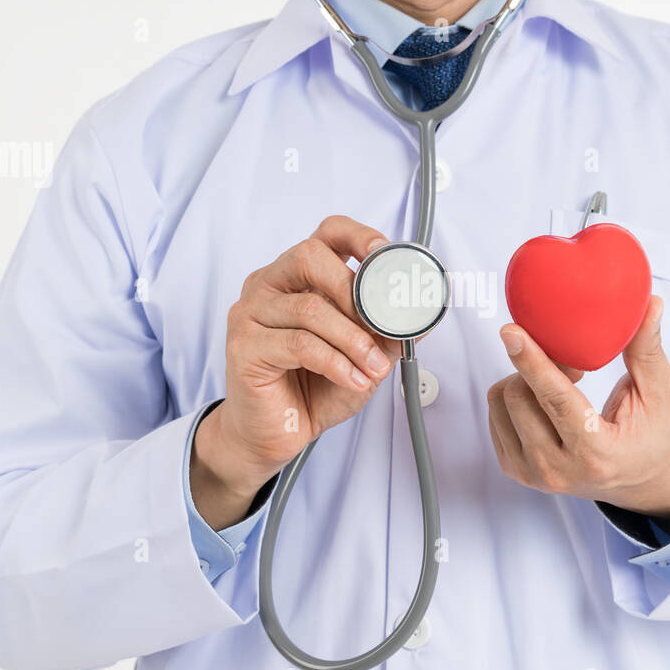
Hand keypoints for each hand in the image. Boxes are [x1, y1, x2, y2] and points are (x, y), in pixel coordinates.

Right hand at [191, 216, 399, 528]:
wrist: (274, 435)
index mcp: (297, 276)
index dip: (359, 236)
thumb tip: (426, 311)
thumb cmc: (312, 389)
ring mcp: (250, 313)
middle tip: (380, 322)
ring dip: (352, 339)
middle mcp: (268, 285)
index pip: (326, 233)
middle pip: (309, 256)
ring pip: (309, 307)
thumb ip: (389, 331)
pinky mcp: (243, 347)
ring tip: (374, 367)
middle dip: (354, 289)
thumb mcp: (364, 356)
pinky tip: (354, 378)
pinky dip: (335, 362)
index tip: (386, 255)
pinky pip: (298, 344)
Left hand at [486, 295, 669, 519]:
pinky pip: (494, 415)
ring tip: (561, 385)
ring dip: (524, 380)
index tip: (511, 331)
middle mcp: (558, 470)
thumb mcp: (662, 393)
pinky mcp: (515, 470)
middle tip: (573, 365)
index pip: (555, 400)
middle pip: (519, 396)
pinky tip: (546, 402)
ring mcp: (532, 474)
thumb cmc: (656, 435)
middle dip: (537, 366)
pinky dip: (516, 397)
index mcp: (596, 454)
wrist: (645, 482)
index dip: (531, 361)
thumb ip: (648, 349)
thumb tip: (650, 303)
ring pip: (500, 403)